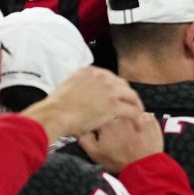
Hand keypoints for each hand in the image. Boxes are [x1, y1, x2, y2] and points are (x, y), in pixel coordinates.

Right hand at [21, 67, 143, 142]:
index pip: (110, 78)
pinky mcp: (113, 105)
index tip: (118, 96)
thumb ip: (79, 85)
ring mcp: (109, 90)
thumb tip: (82, 91)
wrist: (55, 114)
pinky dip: (136, 117)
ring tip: (138, 114)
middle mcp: (102, 77)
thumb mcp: (68, 86)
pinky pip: (131, 110)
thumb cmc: (56, 107)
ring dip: (136, 105)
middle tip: (131, 105)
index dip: (116, 88)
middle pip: (123, 85)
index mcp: (91, 71)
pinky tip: (137, 123)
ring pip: (131, 96)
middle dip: (127, 96)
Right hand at [77, 112, 163, 172]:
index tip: (106, 135)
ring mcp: (137, 115)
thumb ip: (84, 139)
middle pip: (115, 115)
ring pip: (130, 115)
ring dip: (129, 123)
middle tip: (120, 138)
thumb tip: (83, 129)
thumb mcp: (95, 154)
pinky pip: (144, 118)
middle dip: (116, 124)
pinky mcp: (151, 119)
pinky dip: (142, 125)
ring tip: (131, 138)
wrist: (143, 166)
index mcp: (106, 121)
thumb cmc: (119, 160)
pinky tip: (141, 136)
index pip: (100, 118)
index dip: (101, 128)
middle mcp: (122, 115)